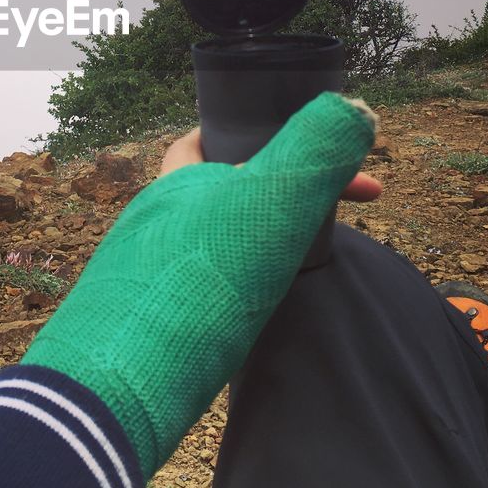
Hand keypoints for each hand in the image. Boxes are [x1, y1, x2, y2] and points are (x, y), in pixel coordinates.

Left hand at [23, 93, 375, 475]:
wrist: (133, 375)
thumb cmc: (200, 274)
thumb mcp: (270, 200)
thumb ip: (311, 154)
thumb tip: (354, 112)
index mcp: (175, 182)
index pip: (201, 139)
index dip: (247, 134)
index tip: (287, 146)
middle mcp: (157, 220)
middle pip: (217, 190)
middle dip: (269, 194)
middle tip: (321, 208)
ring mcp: (153, 271)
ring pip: (216, 241)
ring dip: (260, 244)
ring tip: (302, 258)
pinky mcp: (158, 318)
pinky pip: (207, 287)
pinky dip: (241, 287)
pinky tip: (263, 305)